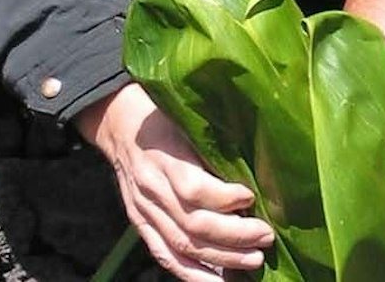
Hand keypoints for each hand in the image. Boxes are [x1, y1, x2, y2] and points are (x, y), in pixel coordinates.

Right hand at [76, 84, 273, 280]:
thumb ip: (214, 146)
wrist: (119, 125)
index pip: (192, 187)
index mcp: (165, 155)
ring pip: (182, 245)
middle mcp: (152, 187)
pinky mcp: (141, 225)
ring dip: (221, 259)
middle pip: (192, 223)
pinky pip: (165, 256)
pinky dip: (192, 274)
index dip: (224, 198)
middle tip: (265, 236)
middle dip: (234, 235)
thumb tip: (258, 170)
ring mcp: (144, 210)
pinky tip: (219, 281)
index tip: (251, 197)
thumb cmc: (165, 119)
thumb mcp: (188, 121)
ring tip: (254, 260)